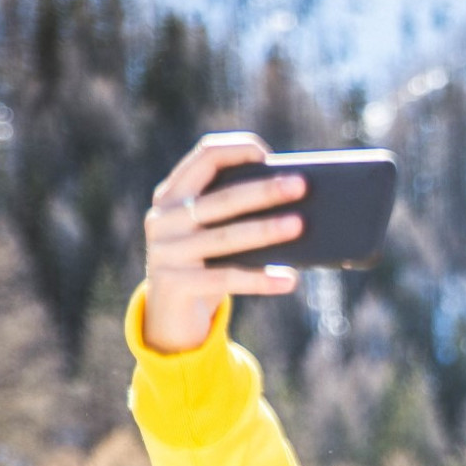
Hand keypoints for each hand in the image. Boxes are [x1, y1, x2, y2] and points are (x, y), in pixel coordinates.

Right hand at [140, 132, 306, 351]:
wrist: (168, 315)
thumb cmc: (204, 264)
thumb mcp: (210, 233)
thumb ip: (232, 214)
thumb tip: (296, 205)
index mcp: (172, 195)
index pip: (204, 158)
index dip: (236, 150)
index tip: (267, 154)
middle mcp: (164, 218)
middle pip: (221, 199)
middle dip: (263, 191)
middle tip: (300, 185)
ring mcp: (166, 252)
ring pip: (225, 238)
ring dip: (266, 230)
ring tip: (300, 225)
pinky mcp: (175, 284)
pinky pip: (227, 279)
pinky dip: (261, 280)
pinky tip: (290, 280)